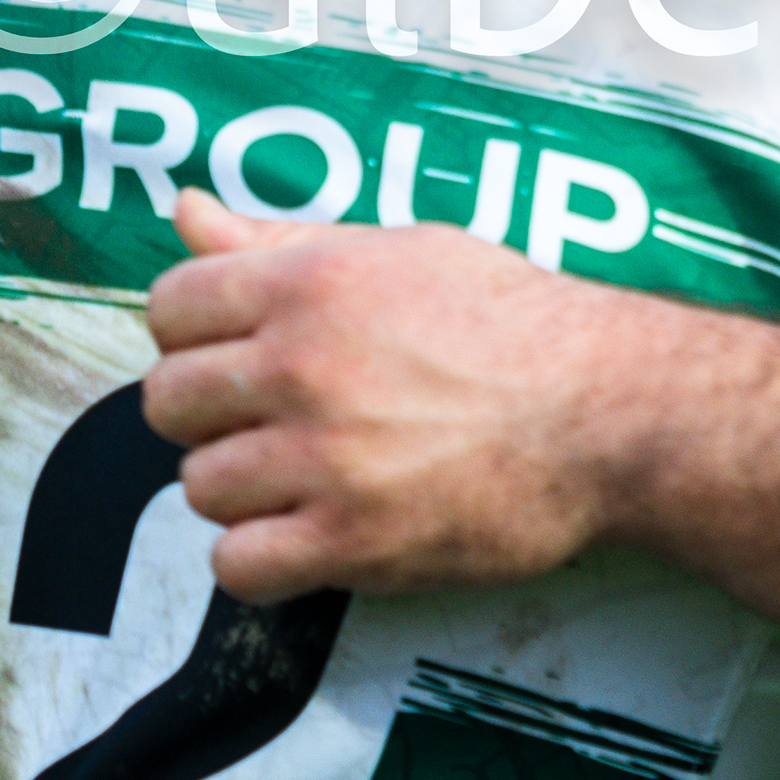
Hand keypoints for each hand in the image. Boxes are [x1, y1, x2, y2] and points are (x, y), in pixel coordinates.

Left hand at [143, 191, 651, 601]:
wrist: (610, 412)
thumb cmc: (512, 322)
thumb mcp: (401, 251)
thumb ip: (282, 239)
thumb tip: (186, 212)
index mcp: (311, 283)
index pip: (170, 308)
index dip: (193, 334)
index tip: (238, 354)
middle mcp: (303, 367)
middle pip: (168, 401)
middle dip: (211, 413)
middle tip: (276, 420)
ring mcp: (324, 460)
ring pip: (200, 486)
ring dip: (245, 487)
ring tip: (310, 477)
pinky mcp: (353, 543)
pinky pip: (238, 566)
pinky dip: (263, 560)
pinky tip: (311, 535)